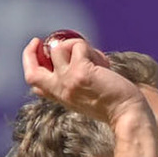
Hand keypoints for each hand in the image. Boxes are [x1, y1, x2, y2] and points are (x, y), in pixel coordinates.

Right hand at [22, 35, 145, 124]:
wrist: (128, 116)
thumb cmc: (115, 106)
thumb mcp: (88, 96)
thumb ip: (76, 82)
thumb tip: (73, 54)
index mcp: (62, 97)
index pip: (34, 82)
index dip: (30, 64)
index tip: (37, 50)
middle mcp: (61, 90)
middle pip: (31, 72)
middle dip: (29, 53)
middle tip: (38, 40)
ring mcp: (69, 81)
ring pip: (58, 49)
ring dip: (77, 46)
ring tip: (96, 60)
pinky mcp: (81, 72)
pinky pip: (78, 46)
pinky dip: (91, 49)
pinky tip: (104, 64)